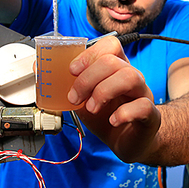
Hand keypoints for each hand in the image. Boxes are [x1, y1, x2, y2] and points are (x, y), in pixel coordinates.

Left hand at [67, 36, 160, 162]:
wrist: (126, 142)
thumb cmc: (106, 116)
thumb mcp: (82, 99)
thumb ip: (65, 85)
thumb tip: (38, 68)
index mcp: (115, 68)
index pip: (110, 45)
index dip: (89, 54)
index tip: (72, 71)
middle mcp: (131, 76)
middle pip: (113, 61)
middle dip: (88, 79)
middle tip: (75, 97)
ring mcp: (143, 94)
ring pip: (130, 77)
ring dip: (104, 92)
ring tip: (92, 108)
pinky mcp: (150, 114)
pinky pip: (143, 106)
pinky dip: (124, 113)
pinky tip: (113, 120)